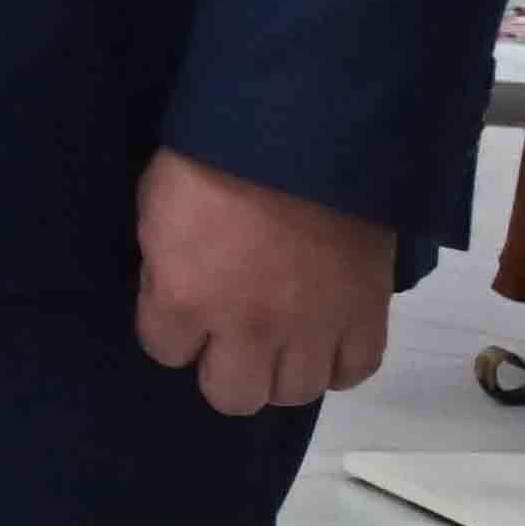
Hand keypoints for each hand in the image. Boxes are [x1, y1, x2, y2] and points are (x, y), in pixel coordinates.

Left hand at [134, 148, 395, 416]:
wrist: (308, 130)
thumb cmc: (215, 155)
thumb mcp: (158, 207)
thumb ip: (166, 265)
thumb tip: (178, 296)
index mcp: (184, 297)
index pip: (165, 351)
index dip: (171, 328)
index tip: (183, 301)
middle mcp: (246, 328)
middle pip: (232, 395)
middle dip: (224, 366)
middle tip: (231, 333)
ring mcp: (311, 327)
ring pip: (294, 394)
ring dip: (282, 368)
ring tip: (281, 338)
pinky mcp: (366, 314)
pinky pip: (354, 370)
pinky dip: (338, 361)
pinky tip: (325, 339)